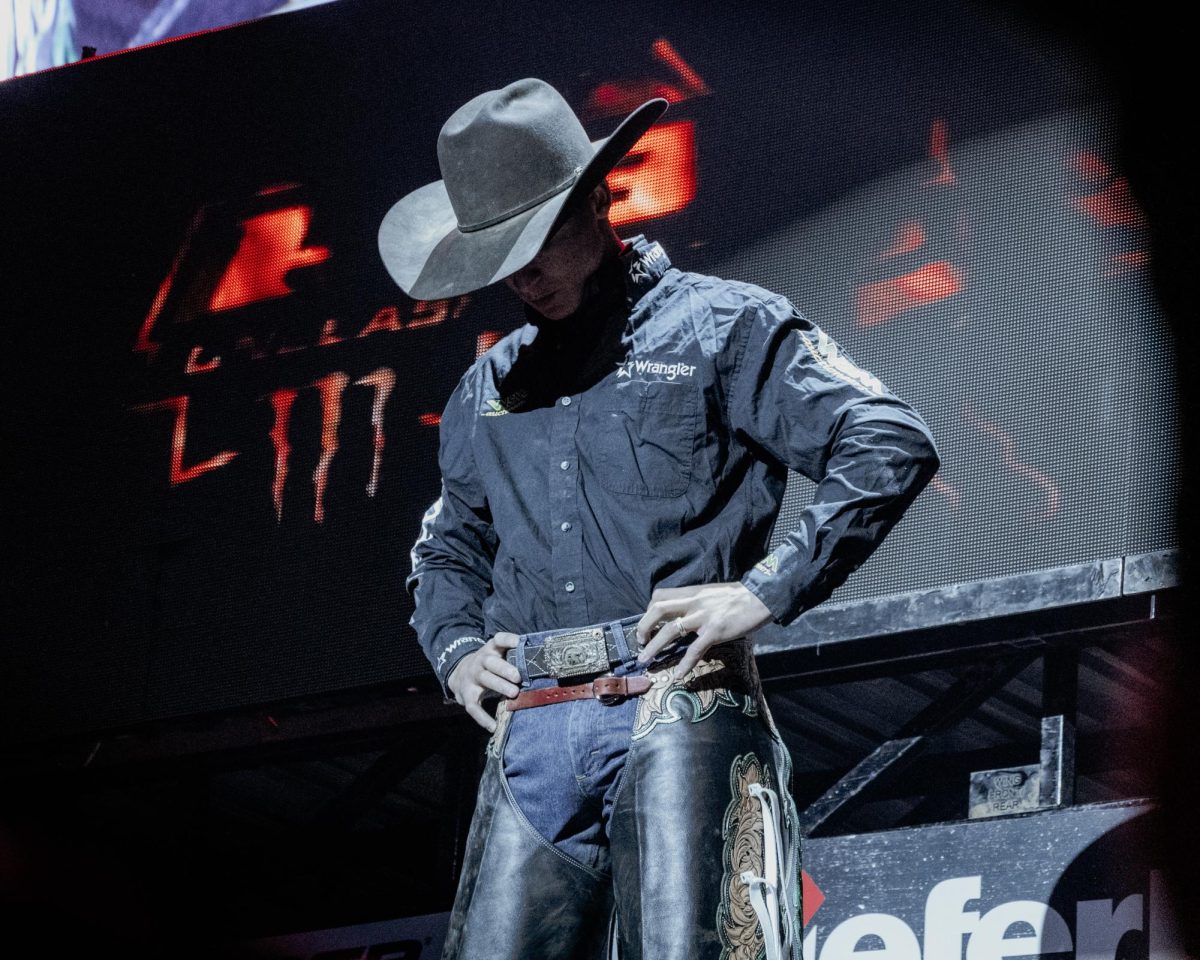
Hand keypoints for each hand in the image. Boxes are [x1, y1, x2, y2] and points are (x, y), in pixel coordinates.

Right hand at [446, 631, 521, 731]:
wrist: (460, 674)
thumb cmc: (491, 667)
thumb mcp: (499, 657)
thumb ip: (516, 659)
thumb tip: (544, 665)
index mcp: (491, 649)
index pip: (499, 640)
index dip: (508, 639)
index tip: (520, 642)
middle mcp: (480, 661)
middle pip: (491, 662)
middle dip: (505, 669)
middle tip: (519, 677)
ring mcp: (472, 677)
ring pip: (485, 679)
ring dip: (499, 686)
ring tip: (514, 694)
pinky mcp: (466, 694)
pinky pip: (473, 706)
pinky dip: (482, 717)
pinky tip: (493, 726)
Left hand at [636, 582, 772, 678]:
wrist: (761, 597)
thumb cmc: (737, 597)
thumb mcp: (710, 594)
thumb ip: (695, 602)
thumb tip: (682, 615)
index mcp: (691, 592)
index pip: (659, 596)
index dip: (648, 611)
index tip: (647, 625)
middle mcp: (694, 602)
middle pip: (658, 609)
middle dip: (643, 627)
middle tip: (640, 642)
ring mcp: (704, 616)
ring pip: (671, 630)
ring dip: (654, 647)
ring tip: (645, 660)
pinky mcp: (716, 631)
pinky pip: (695, 649)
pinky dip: (685, 664)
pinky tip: (679, 676)